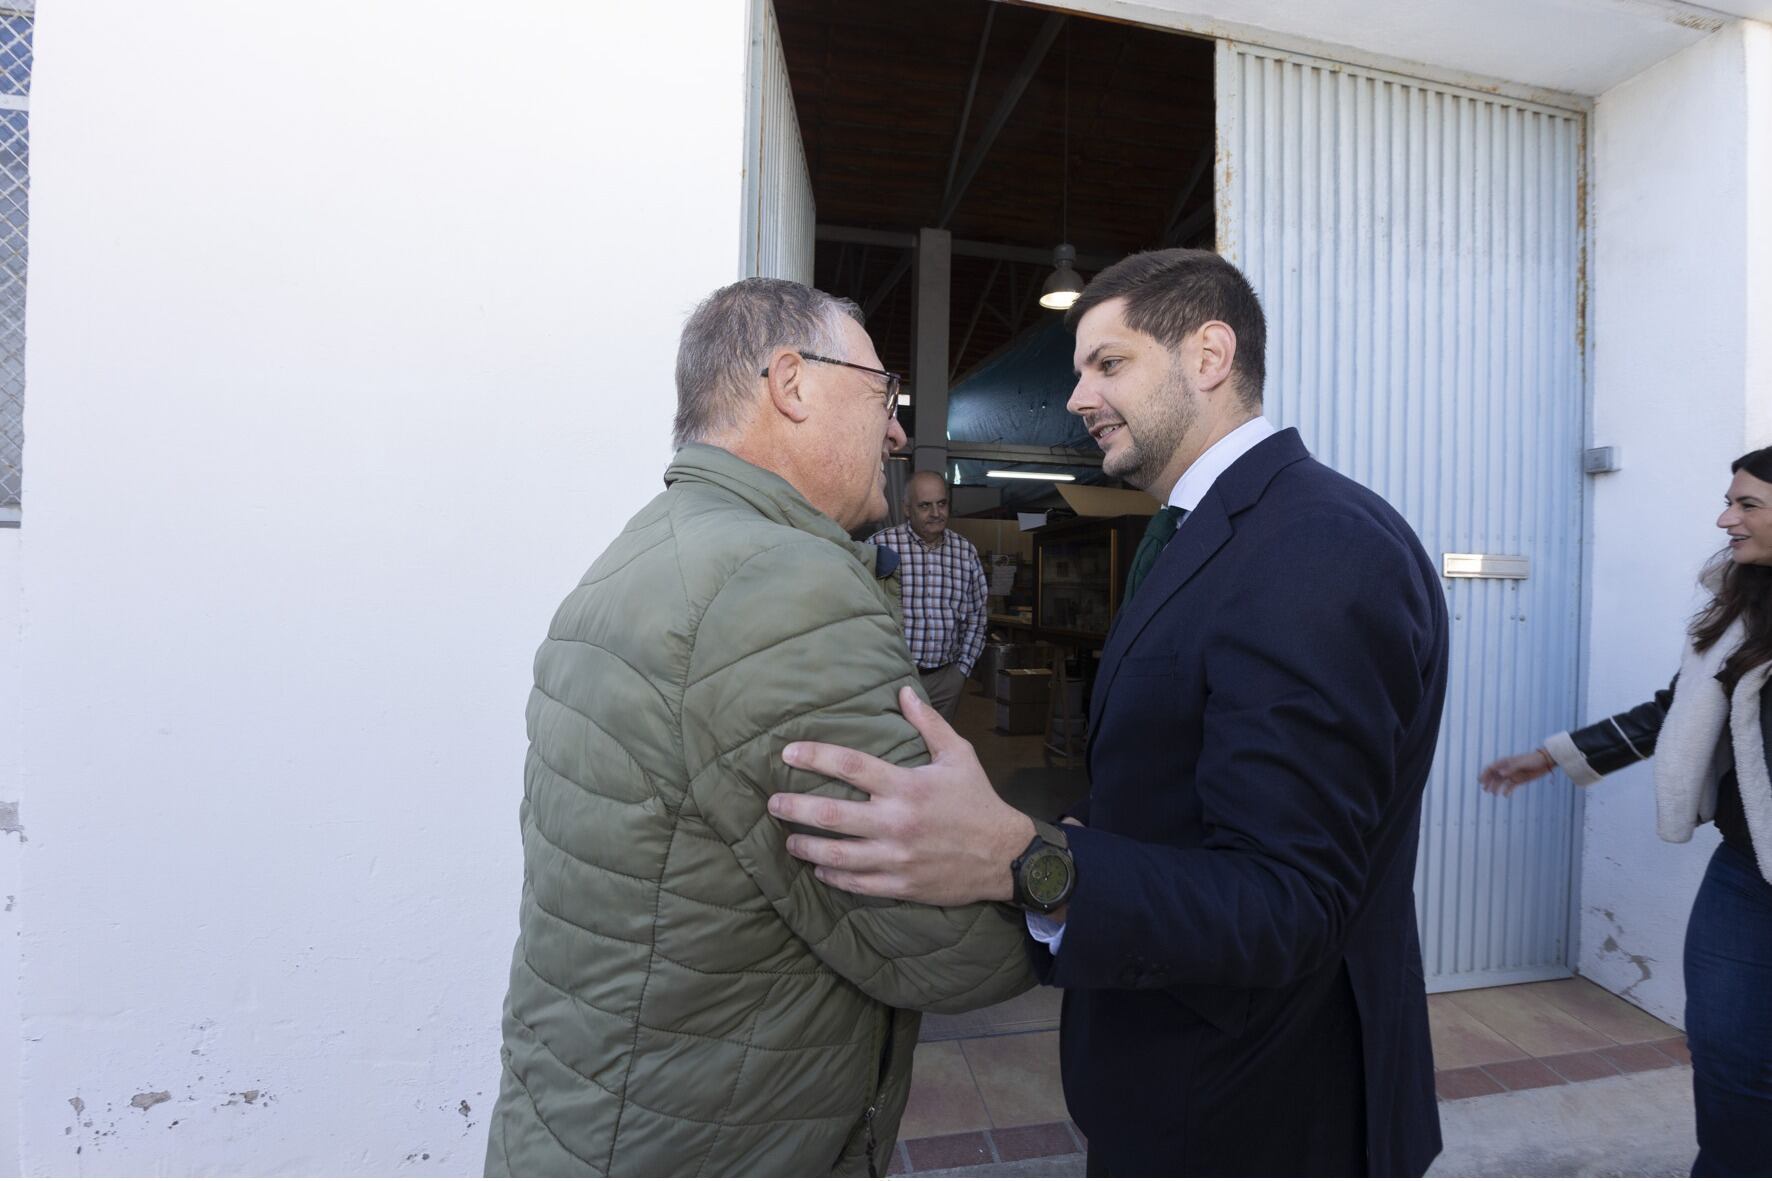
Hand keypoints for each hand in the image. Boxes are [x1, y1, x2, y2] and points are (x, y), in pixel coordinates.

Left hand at [769, 686, 1035, 904]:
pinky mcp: (901, 886)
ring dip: (806, 846)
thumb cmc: (978, 801)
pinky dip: (832, 876)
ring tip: (789, 839)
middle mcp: (897, 822)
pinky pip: (856, 883)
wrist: (1004, 856)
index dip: (815, 756)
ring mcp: (897, 857)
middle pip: (832, 815)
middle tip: (773, 803)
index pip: (850, 765)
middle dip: (795, 808)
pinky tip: (819, 868)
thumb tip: (903, 690)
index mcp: (907, 786)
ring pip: (837, 855)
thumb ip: (927, 723)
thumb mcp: (958, 755)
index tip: (788, 752)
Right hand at [1479, 749, 1555, 796]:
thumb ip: (1510, 769)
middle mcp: (1507, 769)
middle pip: (1494, 776)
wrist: (1545, 762)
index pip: (1491, 768)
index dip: (1484, 774)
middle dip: (1489, 782)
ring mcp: (1512, 775)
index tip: (1480, 781)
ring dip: (1496, 788)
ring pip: (1501, 782)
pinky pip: (1510, 787)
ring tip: (1494, 794)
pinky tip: (1505, 795)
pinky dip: (1507, 791)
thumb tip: (1499, 774)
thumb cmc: (1532, 760)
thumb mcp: (1521, 764)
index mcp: (1505, 762)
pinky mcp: (1519, 780)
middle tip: (1485, 790)